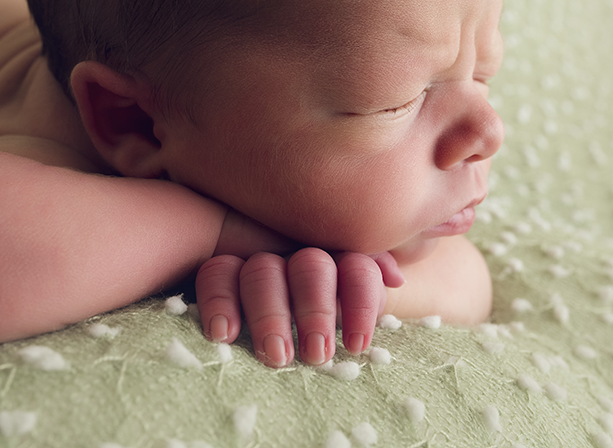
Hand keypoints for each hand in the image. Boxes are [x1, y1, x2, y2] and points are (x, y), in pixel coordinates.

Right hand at [194, 248, 402, 366]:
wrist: (245, 321)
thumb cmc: (308, 330)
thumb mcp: (345, 316)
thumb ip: (366, 291)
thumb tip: (395, 278)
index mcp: (337, 264)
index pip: (357, 270)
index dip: (361, 303)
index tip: (357, 346)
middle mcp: (299, 255)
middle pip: (312, 269)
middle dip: (317, 312)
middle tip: (316, 355)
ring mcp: (258, 258)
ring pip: (264, 271)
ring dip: (271, 315)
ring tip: (276, 357)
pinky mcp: (220, 267)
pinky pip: (217, 273)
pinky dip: (220, 301)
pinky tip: (223, 334)